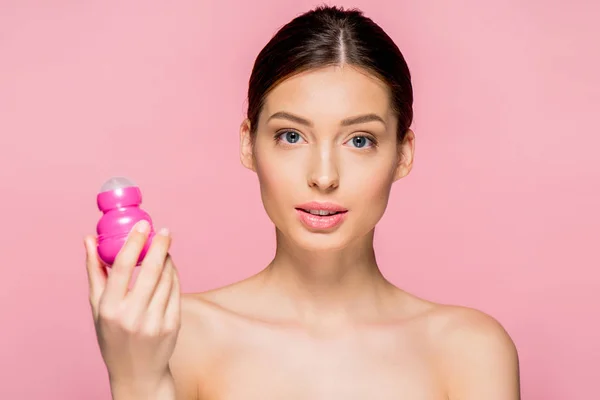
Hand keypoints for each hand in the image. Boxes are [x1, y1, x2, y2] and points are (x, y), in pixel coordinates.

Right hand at [84, 220, 180, 391]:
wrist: (137, 373)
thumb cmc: (113, 335)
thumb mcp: (98, 307)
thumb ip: (95, 271)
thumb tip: (88, 239)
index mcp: (110, 308)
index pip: (123, 267)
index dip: (134, 242)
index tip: (143, 225)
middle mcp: (132, 315)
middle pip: (151, 270)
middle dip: (160, 246)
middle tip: (165, 231)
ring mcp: (154, 321)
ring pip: (167, 279)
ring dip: (168, 260)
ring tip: (165, 250)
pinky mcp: (172, 325)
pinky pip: (176, 291)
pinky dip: (174, 276)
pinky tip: (170, 269)